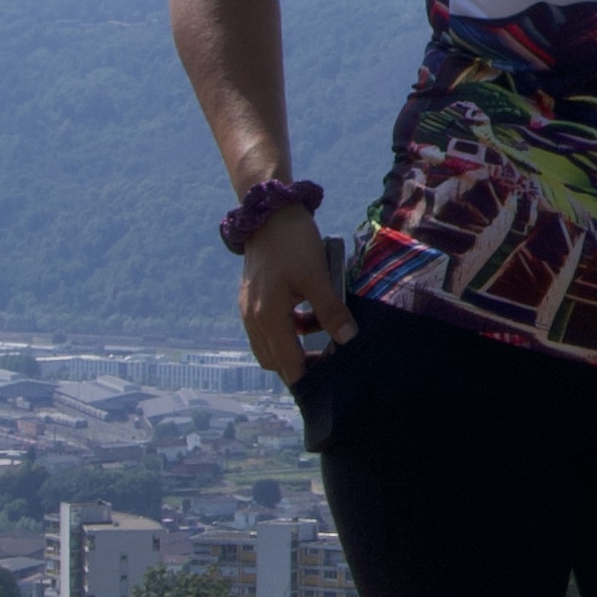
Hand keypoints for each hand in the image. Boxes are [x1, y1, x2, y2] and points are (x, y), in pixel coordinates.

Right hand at [237, 219, 356, 385]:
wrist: (269, 212)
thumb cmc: (294, 242)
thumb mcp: (318, 276)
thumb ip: (331, 310)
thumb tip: (347, 339)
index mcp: (268, 317)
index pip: (286, 363)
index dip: (307, 377)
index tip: (328, 384)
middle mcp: (253, 318)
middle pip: (274, 360)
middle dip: (300, 366)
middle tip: (329, 363)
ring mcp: (250, 308)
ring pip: (271, 344)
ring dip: (294, 346)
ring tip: (325, 335)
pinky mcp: (253, 298)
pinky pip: (270, 326)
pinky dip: (289, 328)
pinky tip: (311, 316)